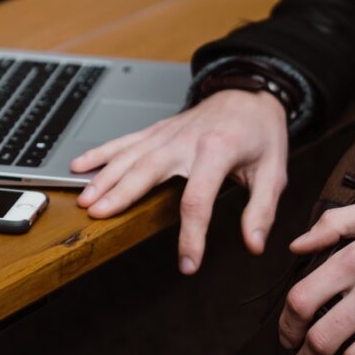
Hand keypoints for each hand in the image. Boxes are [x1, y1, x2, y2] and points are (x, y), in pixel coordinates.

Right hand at [71, 90, 288, 273]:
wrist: (250, 91)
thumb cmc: (261, 132)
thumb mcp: (274, 172)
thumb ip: (262, 210)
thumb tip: (254, 244)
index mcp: (217, 152)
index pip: (198, 200)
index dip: (191, 236)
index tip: (188, 264)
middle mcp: (186, 141)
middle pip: (147, 171)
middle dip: (122, 195)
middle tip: (99, 217)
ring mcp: (168, 134)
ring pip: (129, 156)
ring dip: (104, 177)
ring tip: (85, 200)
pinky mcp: (158, 130)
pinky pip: (124, 141)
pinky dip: (100, 153)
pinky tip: (79, 166)